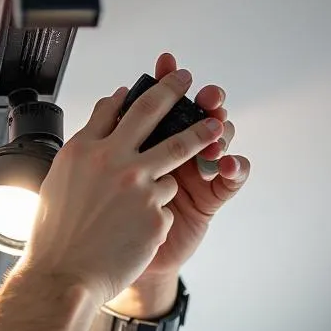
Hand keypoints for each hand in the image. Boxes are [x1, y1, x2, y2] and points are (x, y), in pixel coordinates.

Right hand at [26, 69, 223, 305]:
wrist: (63, 279)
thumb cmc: (55, 238)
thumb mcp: (57, 185)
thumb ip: (83, 152)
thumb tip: (100, 118)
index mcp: (82, 152)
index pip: (112, 110)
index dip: (131, 94)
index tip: (144, 85)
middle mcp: (111, 160)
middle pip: (151, 112)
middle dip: (174, 89)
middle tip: (186, 79)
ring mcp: (137, 186)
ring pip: (177, 152)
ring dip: (201, 136)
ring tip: (218, 127)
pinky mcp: (155, 213)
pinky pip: (167, 202)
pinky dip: (157, 212)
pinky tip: (138, 229)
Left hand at [122, 51, 251, 295]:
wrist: (105, 267)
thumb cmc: (98, 226)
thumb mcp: (96, 179)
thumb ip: (106, 144)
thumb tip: (108, 102)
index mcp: (143, 143)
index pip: (159, 105)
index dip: (164, 82)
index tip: (165, 63)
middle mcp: (171, 153)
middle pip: (194, 115)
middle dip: (203, 98)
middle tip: (204, 93)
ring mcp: (194, 172)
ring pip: (219, 138)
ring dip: (221, 128)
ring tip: (216, 128)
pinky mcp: (211, 197)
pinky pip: (232, 177)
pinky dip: (235, 166)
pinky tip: (226, 163)